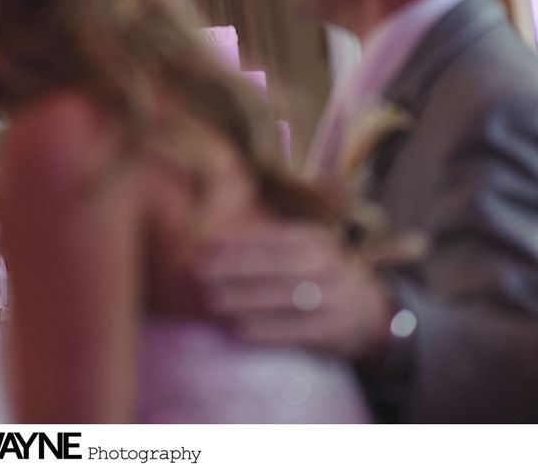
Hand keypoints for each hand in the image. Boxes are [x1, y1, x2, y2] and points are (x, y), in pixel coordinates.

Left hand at [195, 220, 392, 360]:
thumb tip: (213, 242)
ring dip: (241, 300)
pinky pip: (292, 331)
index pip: (271, 238)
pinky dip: (262, 330)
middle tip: (196, 274)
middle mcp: (326, 266)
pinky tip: (236, 329)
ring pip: (279, 298)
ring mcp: (332, 299)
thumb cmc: (321, 275)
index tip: (204, 246)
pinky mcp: (332, 332)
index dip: (236, 242)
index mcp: (315, 240)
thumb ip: (268, 243)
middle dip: (230, 270)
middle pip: (271, 267)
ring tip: (209, 301)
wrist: (374, 313)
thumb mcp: (306, 248)